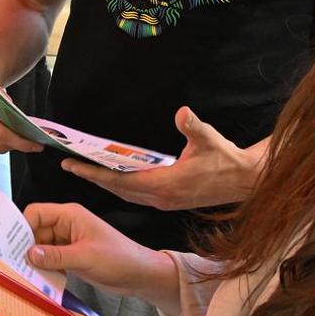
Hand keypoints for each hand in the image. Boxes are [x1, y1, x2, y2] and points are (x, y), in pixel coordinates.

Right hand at [24, 202, 174, 305]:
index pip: (36, 213)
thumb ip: (56, 255)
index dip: (22, 227)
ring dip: (34, 259)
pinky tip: (40, 278)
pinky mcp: (69, 256)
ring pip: (40, 246)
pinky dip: (43, 267)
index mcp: (69, 215)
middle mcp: (65, 225)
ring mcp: (67, 241)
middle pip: (34, 230)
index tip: (12, 246)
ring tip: (25, 274)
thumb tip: (28, 254)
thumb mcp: (85, 256)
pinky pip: (49, 258)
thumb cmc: (118, 258)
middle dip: (25, 246)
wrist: (139, 275)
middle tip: (14, 263)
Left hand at [59, 107, 259, 209]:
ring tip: (86, 170)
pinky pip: (137, 195)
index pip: (122, 180)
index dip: (96, 174)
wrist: (244, 180)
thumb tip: (182, 114)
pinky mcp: (169, 201)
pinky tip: (114, 177)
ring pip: (127, 194)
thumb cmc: (226, 159)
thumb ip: (193, 127)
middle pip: (118, 189)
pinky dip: (121, 186)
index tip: (75, 166)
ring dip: (106, 183)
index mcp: (166, 184)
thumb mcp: (210, 140)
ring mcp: (165, 201)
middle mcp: (161, 197)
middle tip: (70, 166)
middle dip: (93, 178)